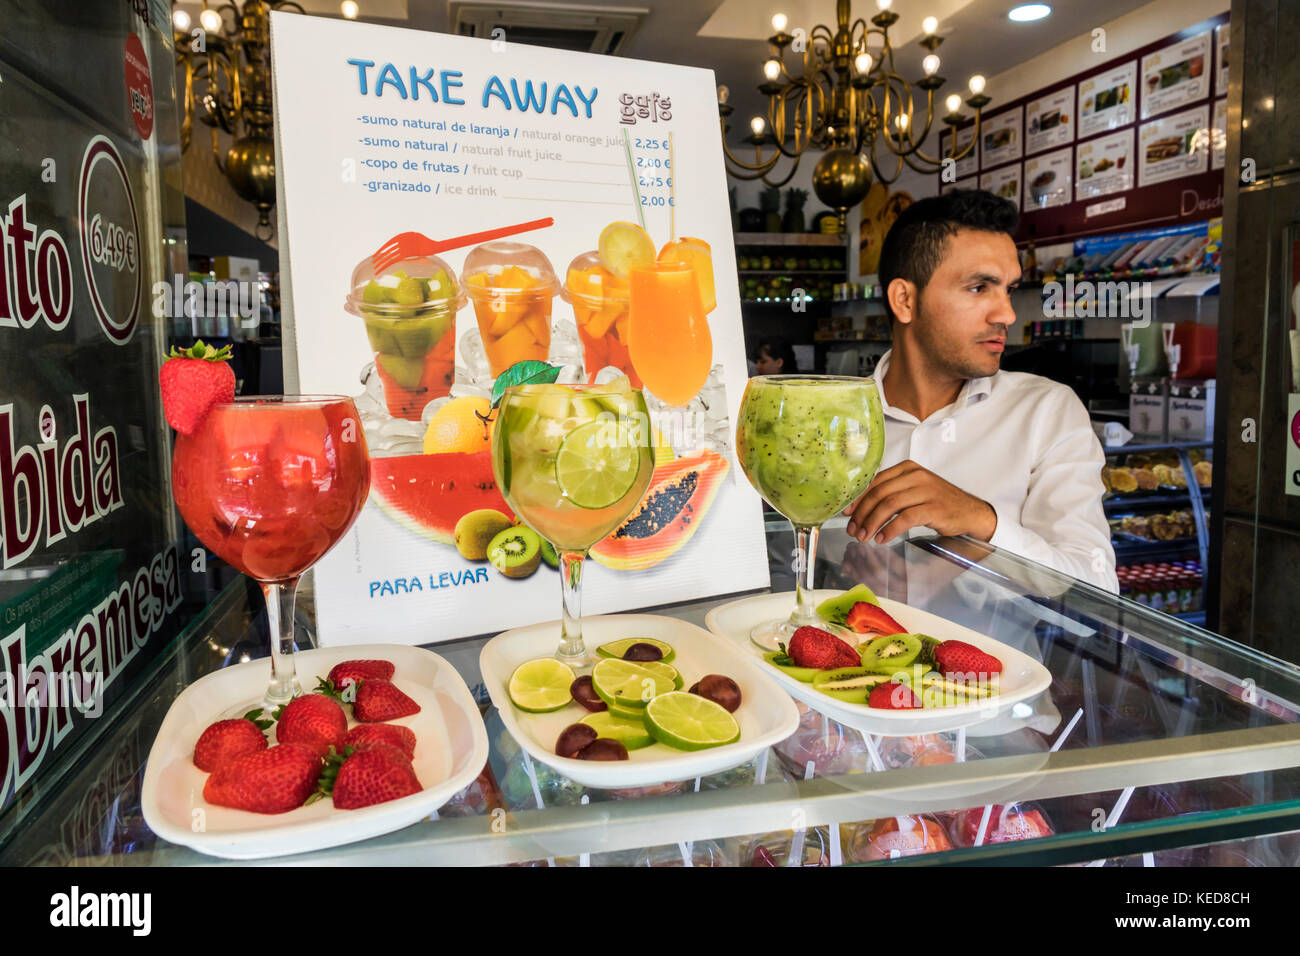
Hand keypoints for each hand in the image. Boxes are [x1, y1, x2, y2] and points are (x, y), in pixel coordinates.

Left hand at [843, 460, 997, 543]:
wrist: (970, 512)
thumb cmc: (937, 503)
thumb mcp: (913, 491)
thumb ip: (890, 493)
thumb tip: (859, 507)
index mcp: (907, 469)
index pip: (875, 481)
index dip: (857, 498)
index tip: (845, 513)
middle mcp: (916, 476)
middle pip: (879, 493)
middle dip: (862, 514)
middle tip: (853, 530)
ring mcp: (926, 491)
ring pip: (889, 505)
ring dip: (872, 523)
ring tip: (864, 537)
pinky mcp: (934, 508)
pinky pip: (905, 518)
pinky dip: (889, 529)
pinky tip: (881, 538)